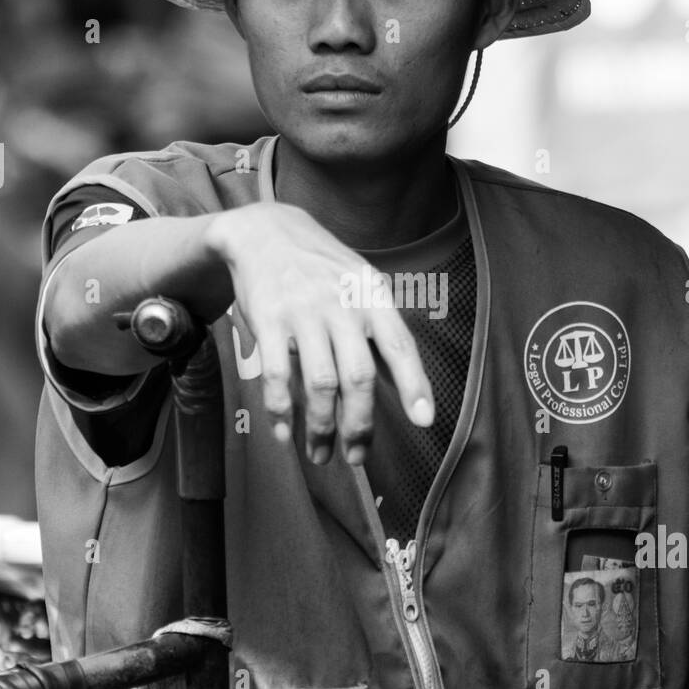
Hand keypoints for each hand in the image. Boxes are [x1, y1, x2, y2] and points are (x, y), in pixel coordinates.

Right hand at [205, 202, 433, 463]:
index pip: (400, 345)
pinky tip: (285, 434)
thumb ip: (380, 329)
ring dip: (321, 428)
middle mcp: (341, 304)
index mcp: (372, 296)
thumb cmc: (322, 269)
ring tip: (321, 454)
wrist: (264, 232)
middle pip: (359, 376)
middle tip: (357, 457)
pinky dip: (282, 412)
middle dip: (359, 425)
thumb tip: (406, 386)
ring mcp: (303, 313)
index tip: (423, 421)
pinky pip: (277, 377)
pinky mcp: (268, 322)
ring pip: (319, 384)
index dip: (414, 385)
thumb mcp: (361, 283)